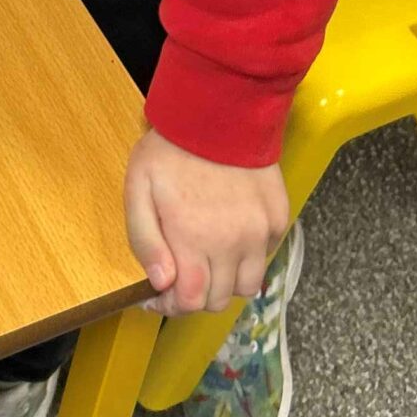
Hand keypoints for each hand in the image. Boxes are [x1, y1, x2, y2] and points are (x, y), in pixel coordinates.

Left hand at [124, 128, 288, 318]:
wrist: (219, 109)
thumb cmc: (171, 149)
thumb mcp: (138, 189)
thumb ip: (145, 241)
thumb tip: (161, 283)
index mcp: (193, 238)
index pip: (191, 302)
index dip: (172, 307)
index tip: (161, 295)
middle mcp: (232, 243)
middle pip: (219, 300)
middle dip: (197, 295)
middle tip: (182, 274)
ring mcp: (259, 232)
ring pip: (248, 287)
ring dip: (226, 282)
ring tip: (209, 259)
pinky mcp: (278, 218)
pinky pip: (266, 256)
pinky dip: (250, 256)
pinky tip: (231, 234)